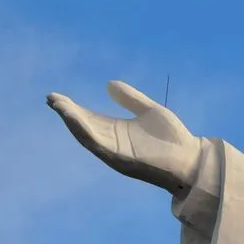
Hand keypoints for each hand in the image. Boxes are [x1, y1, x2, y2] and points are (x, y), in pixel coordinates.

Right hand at [47, 81, 202, 193]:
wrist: (192, 159)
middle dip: (67, 114)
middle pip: (84, 127)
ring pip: (87, 136)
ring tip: (59, 106)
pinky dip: (85, 131)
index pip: (90, 119)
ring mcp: (115, 152)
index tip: (57, 97)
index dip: (73, 108)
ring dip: (72, 121)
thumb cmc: (174, 139)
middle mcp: (113, 143)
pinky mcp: (121, 159)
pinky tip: (75, 118)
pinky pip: (98, 145)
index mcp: (118, 131)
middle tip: (51, 99)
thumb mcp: (150, 111)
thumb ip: (130, 99)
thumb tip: (108, 84)